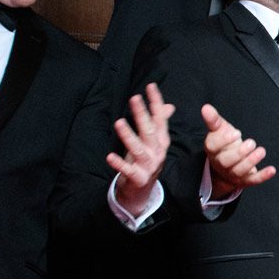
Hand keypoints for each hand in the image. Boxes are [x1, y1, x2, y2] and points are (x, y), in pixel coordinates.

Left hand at [107, 82, 173, 216]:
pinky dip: (119, 164)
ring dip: (129, 136)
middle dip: (142, 115)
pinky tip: (109, 156)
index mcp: (162, 142)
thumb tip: (169, 106)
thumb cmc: (146, 161)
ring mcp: (148, 166)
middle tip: (134, 99)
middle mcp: (157, 152)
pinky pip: (128, 170)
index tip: (150, 87)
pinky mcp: (138, 178)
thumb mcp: (154, 142)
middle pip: (150, 131)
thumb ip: (160, 124)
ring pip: (139, 149)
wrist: (143, 191)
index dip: (156, 103)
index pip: (160, 119)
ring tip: (119, 123)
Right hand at [201, 103, 276, 198]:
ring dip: (251, 162)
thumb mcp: (219, 130)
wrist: (225, 167)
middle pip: (226, 161)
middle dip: (239, 153)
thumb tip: (206, 107)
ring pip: (239, 171)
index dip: (224, 140)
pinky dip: (262, 176)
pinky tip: (272, 170)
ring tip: (261, 151)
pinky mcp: (245, 180)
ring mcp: (232, 173)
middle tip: (251, 143)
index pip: (213, 146)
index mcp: (213, 149)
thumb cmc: (223, 144)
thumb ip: (214, 120)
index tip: (236, 133)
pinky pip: (253, 180)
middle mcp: (221, 163)